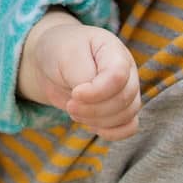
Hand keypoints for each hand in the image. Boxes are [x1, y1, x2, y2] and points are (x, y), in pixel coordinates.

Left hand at [17, 11, 139, 140]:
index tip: (75, 94)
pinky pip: (129, 127)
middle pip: (124, 98)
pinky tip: (92, 126)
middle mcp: (126, 70)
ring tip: (74, 110)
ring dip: (98, 120)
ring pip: (127, 114)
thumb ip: (82, 75)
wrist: (53, 63)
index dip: (97, 92)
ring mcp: (127, 89)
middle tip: (70, 105)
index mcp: (113, 50)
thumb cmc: (60, 53)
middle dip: (93, 109)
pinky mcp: (122, 108)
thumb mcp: (66, 56)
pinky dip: (112, 132)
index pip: (117, 76)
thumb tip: (93, 98)